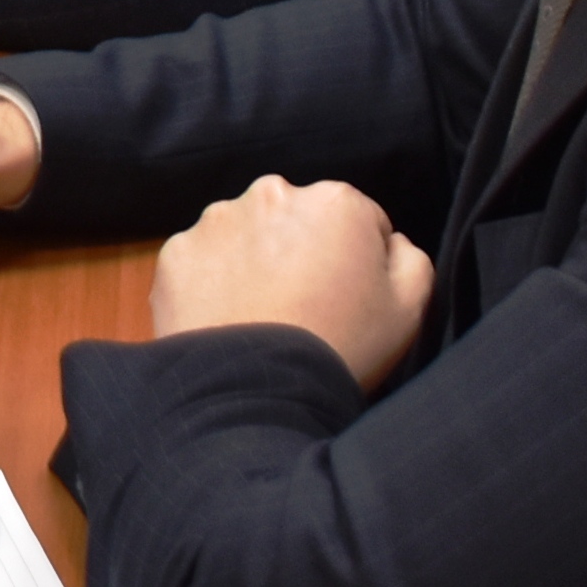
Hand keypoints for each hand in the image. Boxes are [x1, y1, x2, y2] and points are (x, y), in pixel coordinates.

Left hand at [151, 175, 433, 389]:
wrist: (257, 391)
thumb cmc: (342, 347)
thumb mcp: (409, 307)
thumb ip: (408, 257)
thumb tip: (390, 241)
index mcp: (334, 201)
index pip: (358, 220)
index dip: (359, 261)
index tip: (350, 296)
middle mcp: (271, 194)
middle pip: (297, 220)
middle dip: (303, 251)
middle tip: (307, 307)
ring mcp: (217, 221)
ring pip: (246, 235)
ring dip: (256, 262)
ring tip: (265, 316)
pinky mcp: (178, 251)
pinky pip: (203, 261)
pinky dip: (214, 283)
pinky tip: (230, 319)